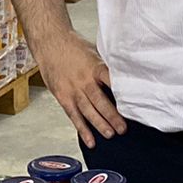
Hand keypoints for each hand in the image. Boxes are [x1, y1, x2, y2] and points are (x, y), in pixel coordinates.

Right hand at [34, 31, 124, 146]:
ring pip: (88, 111)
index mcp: (95, 67)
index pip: (111, 81)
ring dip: (99, 124)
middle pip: (100, 100)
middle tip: (123, 128)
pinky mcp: (63, 97)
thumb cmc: (73, 47)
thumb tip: (126, 76)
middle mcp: (84, 80)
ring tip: (110, 134)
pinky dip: (82, 129)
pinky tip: (90, 140)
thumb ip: (107, 67)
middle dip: (112, 116)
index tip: (132, 104)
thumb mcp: (94, 51)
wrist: (50, 43)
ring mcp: (72, 90)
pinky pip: (74, 116)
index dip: (122, 93)